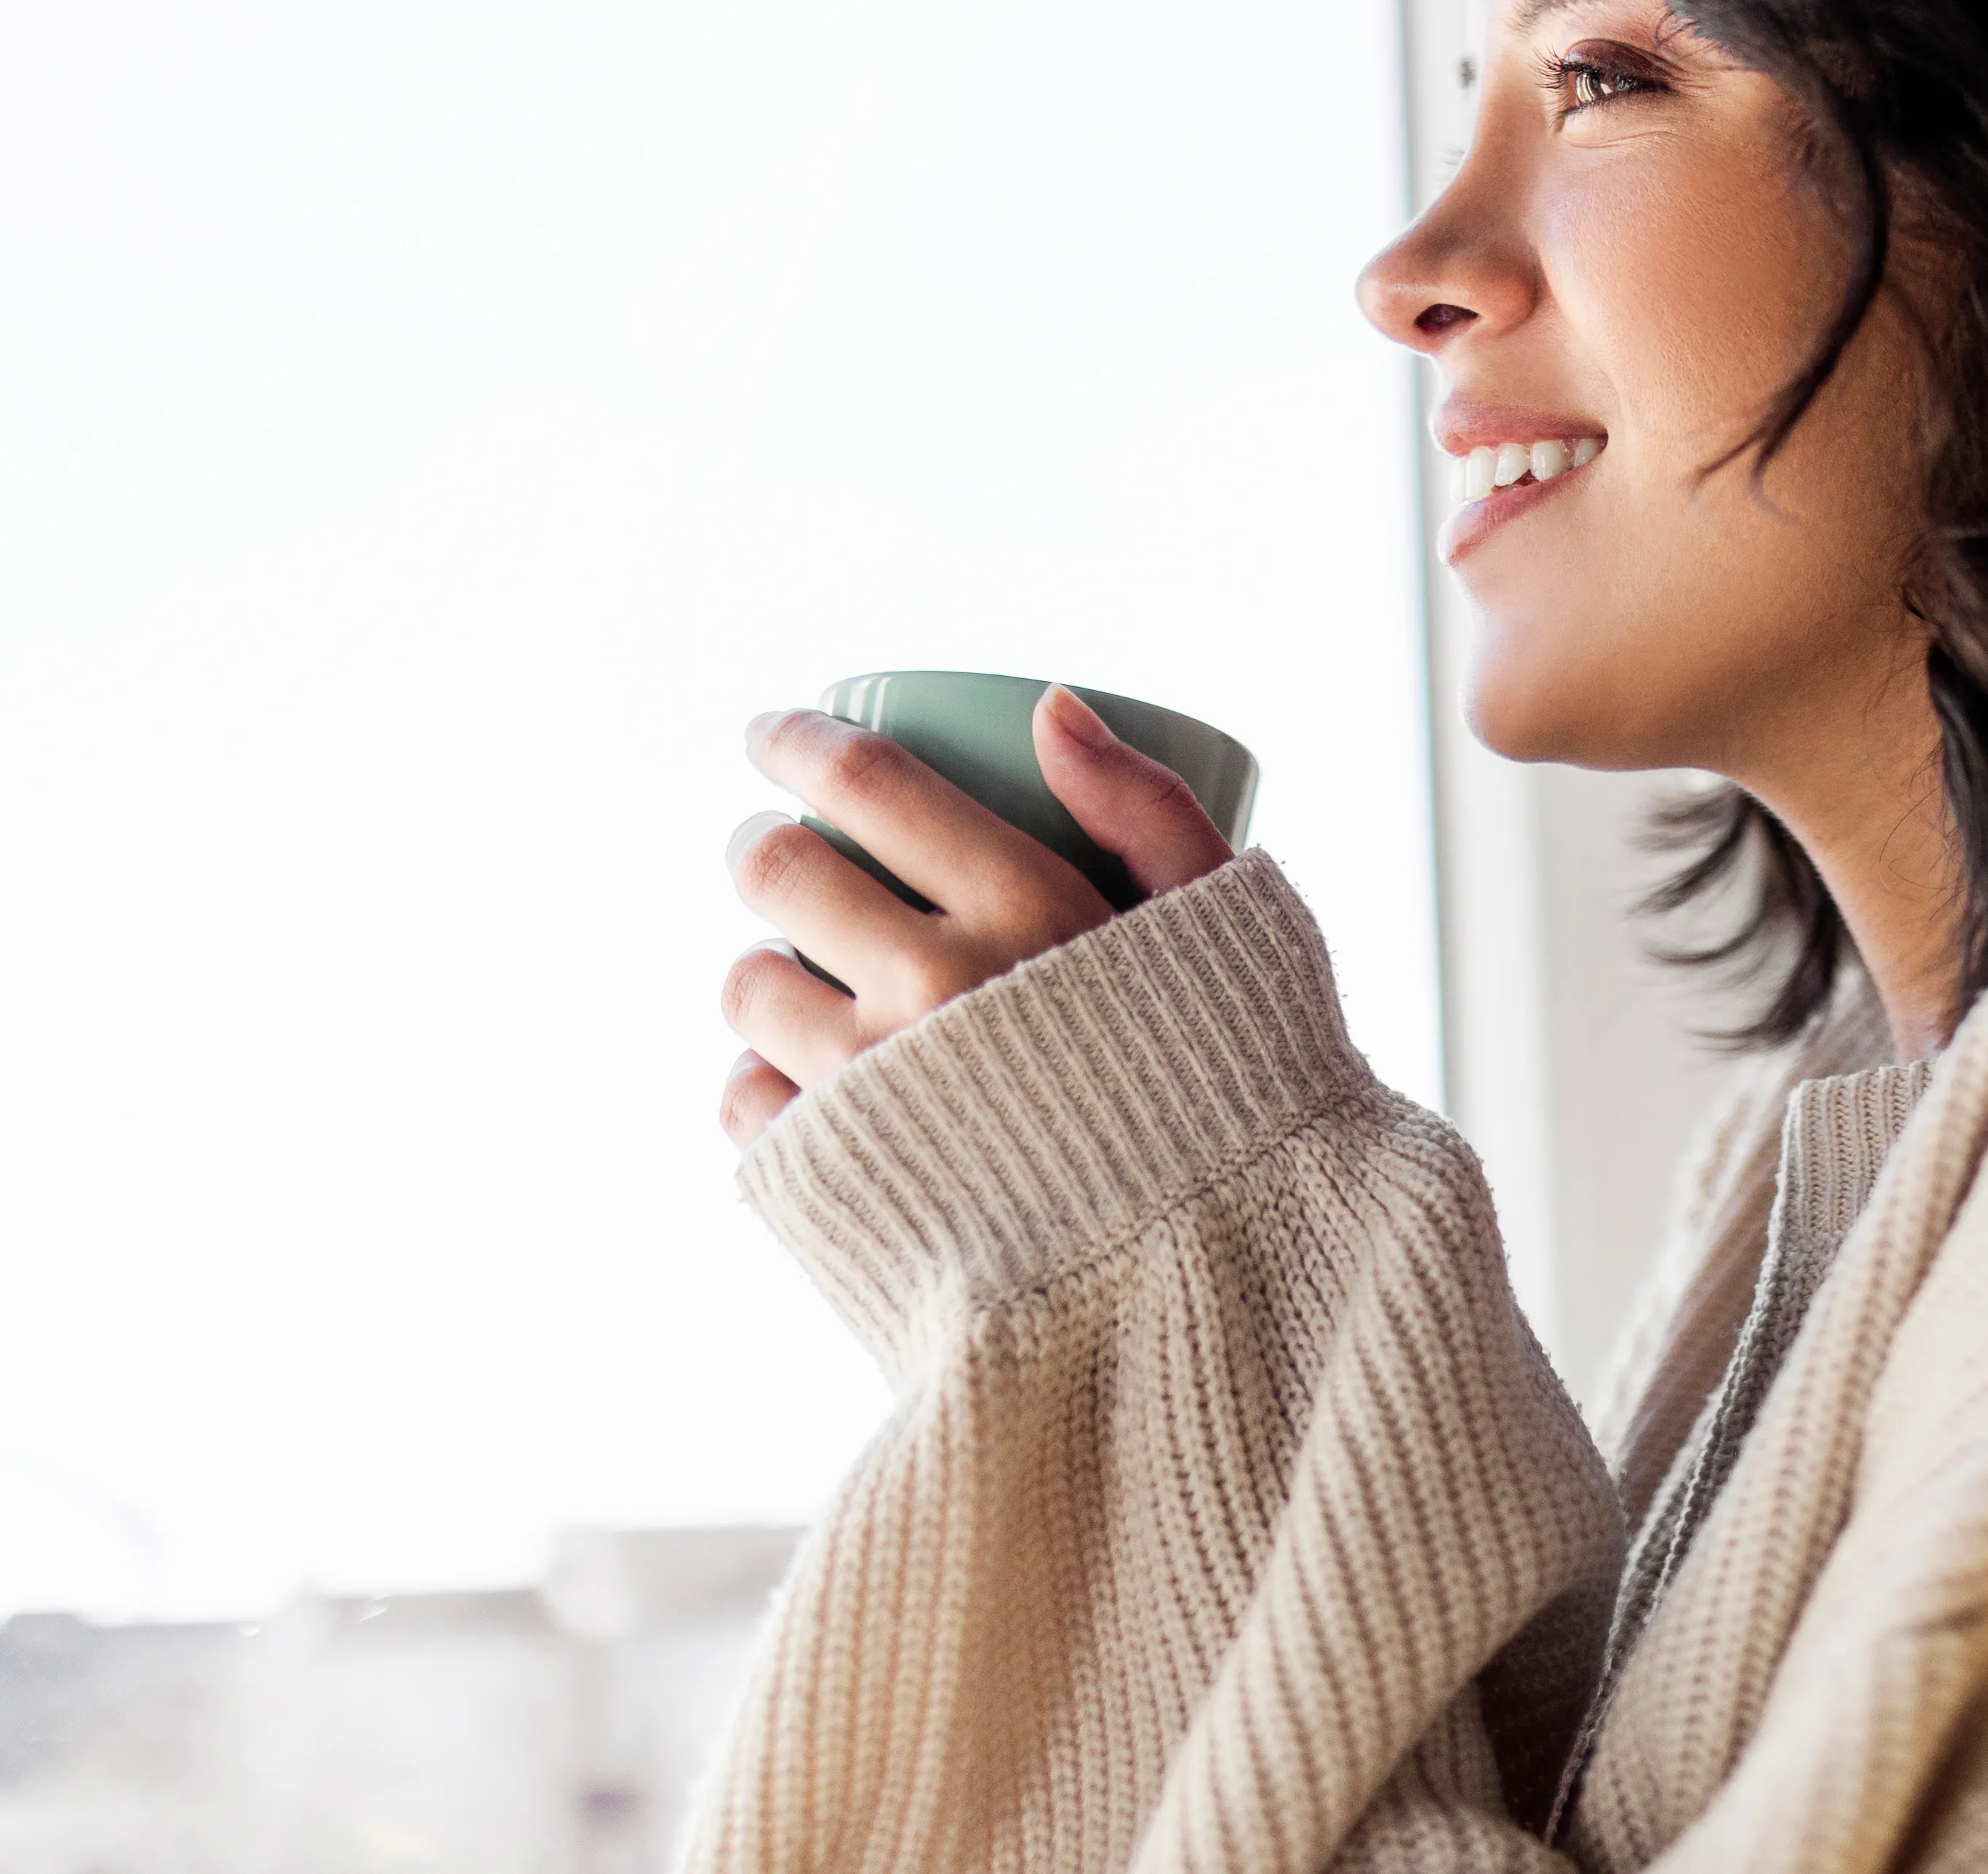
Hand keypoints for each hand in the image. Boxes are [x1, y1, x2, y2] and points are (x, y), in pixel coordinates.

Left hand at [717, 685, 1236, 1145]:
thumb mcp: (1227, 923)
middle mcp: (933, 991)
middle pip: (775, 868)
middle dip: (763, 845)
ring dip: (763, 965)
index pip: (864, 782)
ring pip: (747, 985)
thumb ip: (1148, 806)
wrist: (1217, 1280)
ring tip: (807, 979)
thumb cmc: (1241, 1084)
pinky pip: (746, 1102)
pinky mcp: (835, 1182)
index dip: (801, 739)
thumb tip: (1047, 707)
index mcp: (1026, 911)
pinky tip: (813, 1080)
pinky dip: (766, 1079)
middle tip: (785, 857)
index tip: (776, 733)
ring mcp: (872, 1092)